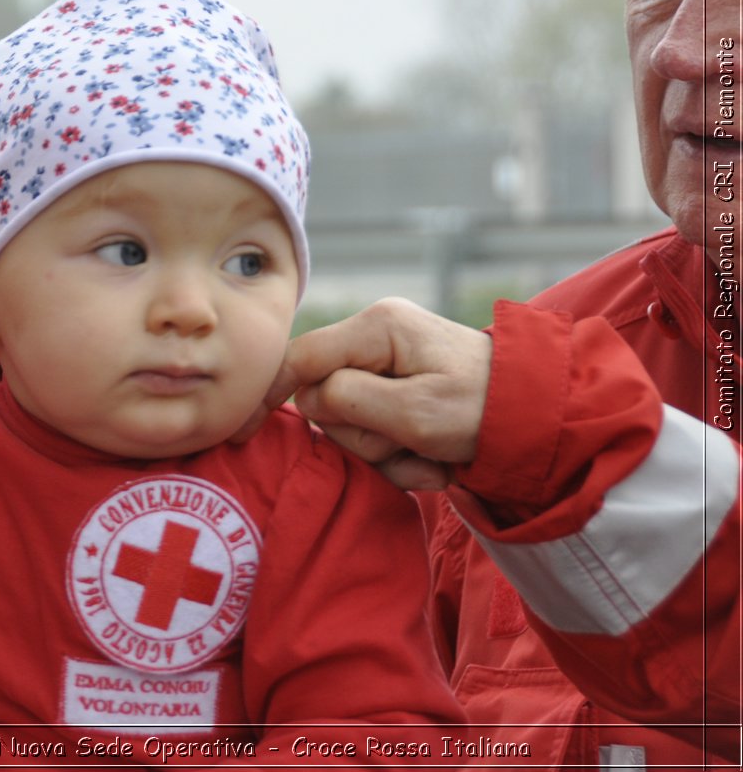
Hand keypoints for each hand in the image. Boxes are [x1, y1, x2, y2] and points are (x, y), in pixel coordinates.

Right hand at [262, 298, 493, 489]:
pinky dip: (404, 457)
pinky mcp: (400, 391)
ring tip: (434, 460)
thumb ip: (352, 403)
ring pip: (352, 424)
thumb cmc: (487, 410)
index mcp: (378, 328)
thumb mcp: (417, 413)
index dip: (268, 394)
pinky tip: (438, 461)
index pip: (300, 358)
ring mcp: (388, 366)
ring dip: (390, 455)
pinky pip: (377, 432)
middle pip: (328, 401)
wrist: (546, 422)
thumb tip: (309, 400)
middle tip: (413, 452)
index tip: (243, 434)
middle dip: (366, 439)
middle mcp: (377, 339)